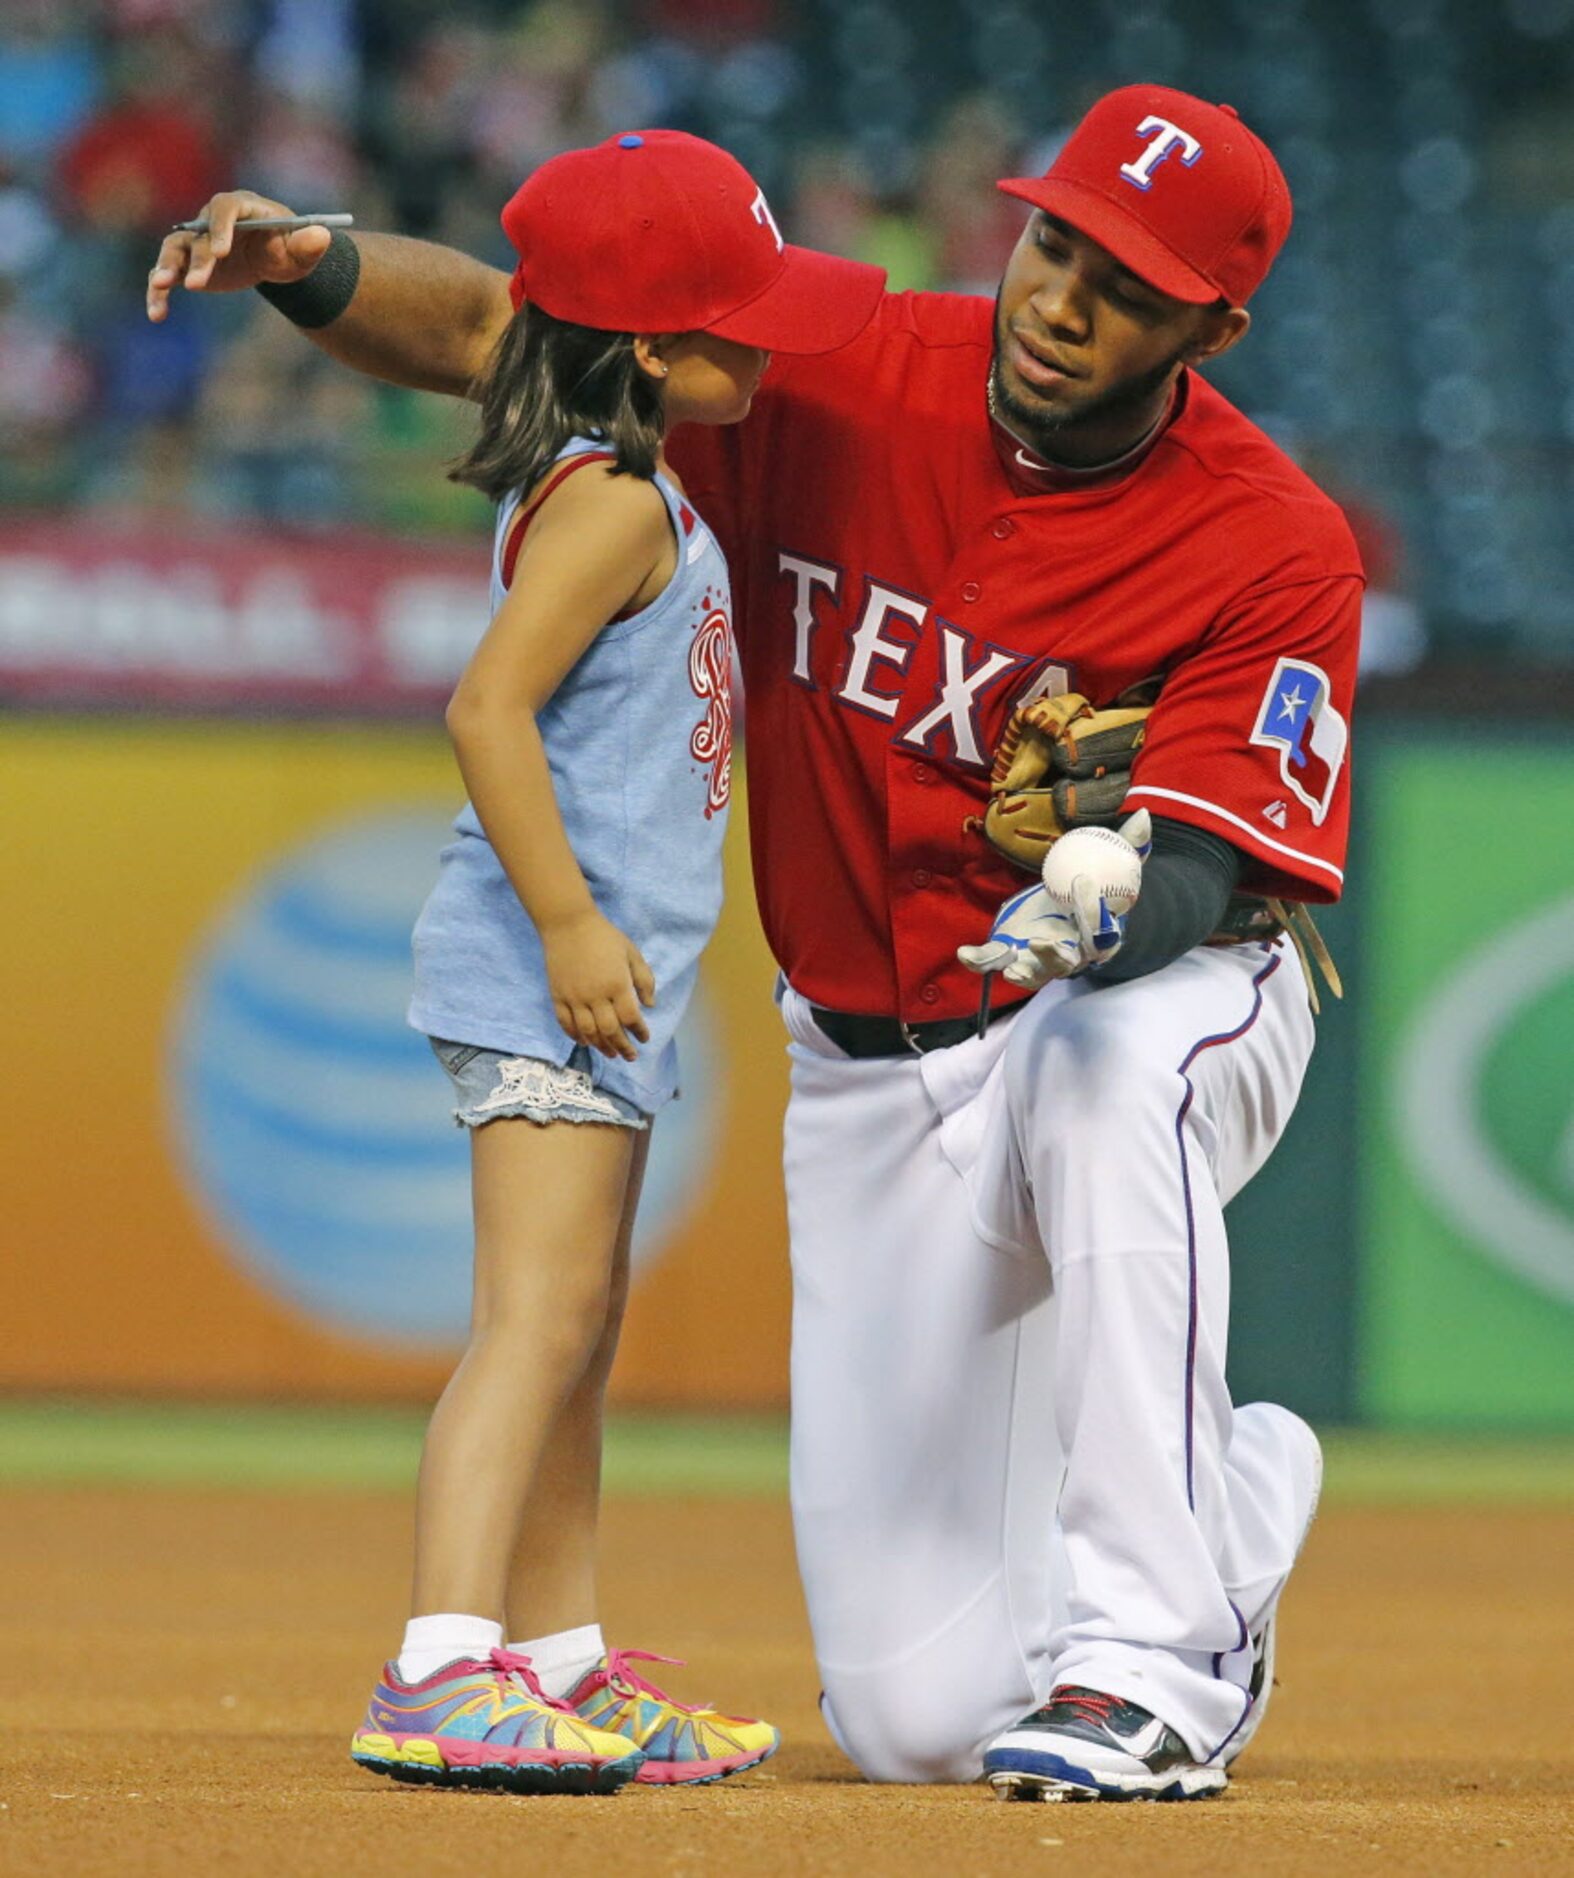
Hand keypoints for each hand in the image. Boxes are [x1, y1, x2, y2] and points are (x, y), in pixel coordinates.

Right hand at [146, 190, 332, 322]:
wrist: (273, 260)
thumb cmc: (288, 249)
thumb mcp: (302, 250)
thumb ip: (310, 245)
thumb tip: (321, 236)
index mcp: (242, 207)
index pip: (226, 208)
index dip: (220, 227)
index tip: (221, 253)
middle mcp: (212, 219)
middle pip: (199, 235)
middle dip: (199, 260)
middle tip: (197, 286)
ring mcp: (197, 240)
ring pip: (175, 250)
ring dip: (166, 267)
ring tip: (161, 287)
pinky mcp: (188, 263)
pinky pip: (169, 274)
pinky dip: (160, 292)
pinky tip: (156, 314)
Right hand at [542, 912, 656, 1060]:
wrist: (568, 924)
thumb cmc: (605, 937)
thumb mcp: (632, 953)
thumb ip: (644, 979)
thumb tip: (650, 1005)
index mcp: (617, 984)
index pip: (630, 1017)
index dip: (639, 1031)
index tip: (644, 1038)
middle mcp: (596, 995)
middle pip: (610, 1030)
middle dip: (623, 1047)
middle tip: (630, 1056)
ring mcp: (574, 997)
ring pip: (588, 1032)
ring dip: (601, 1047)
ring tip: (611, 1054)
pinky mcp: (558, 996)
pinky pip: (566, 1023)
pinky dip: (575, 1036)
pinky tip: (585, 1042)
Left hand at [958, 810, 1150, 990]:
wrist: (1067, 904)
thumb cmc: (1097, 885)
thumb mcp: (1114, 862)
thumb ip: (1129, 845)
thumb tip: (1144, 816)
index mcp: (1097, 936)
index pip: (1099, 934)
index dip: (1092, 912)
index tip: (1083, 881)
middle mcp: (1069, 954)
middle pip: (1065, 963)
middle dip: (1055, 956)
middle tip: (1042, 942)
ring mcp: (1037, 958)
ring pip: (1033, 972)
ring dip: (1023, 971)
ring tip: (1011, 968)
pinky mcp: (1010, 952)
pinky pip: (993, 961)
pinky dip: (979, 961)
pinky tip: (964, 954)